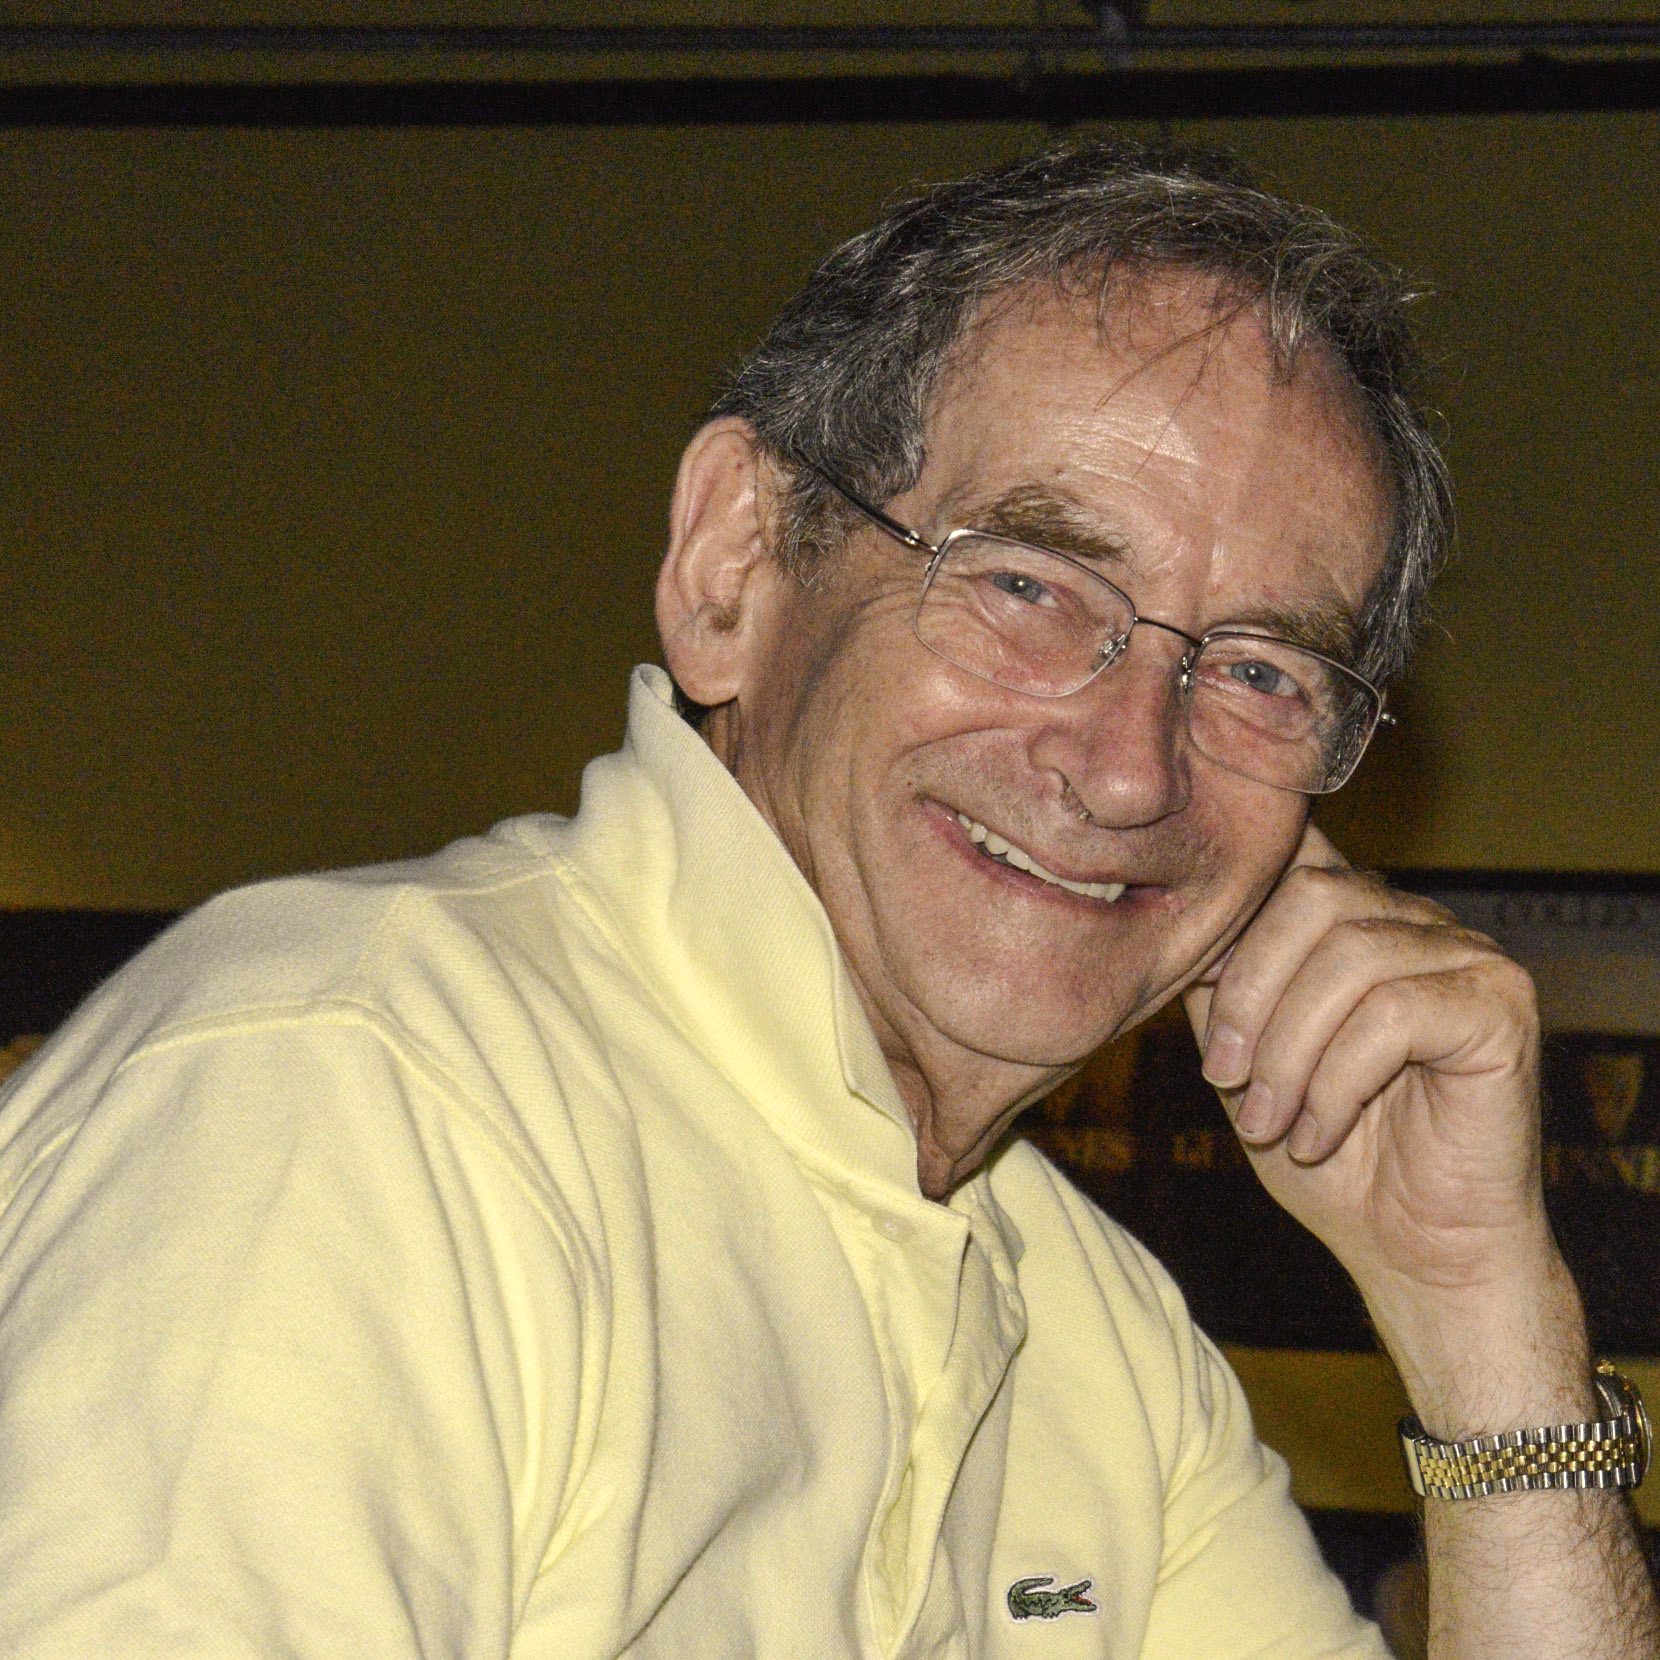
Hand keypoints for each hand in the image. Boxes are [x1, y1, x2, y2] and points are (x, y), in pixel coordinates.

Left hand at [1180, 824, 1556, 1330]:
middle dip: (1250, 991)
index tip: (1193, 984)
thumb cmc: (1327, 1156)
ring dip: (1289, 1052)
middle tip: (1225, 1075)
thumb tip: (1177, 929)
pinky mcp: (1502, 1005)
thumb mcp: (1242, 1060)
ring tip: (1269, 1121)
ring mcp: (1468, 955)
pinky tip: (1321, 1133)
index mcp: (1354, 917)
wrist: (1414, 1249)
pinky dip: (1338, 1081)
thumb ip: (1217, 987)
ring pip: (1350, 958)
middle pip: (1312, 894)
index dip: (1229, 910)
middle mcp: (1416, 920)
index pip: (1290, 854)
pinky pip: (1394, 1014)